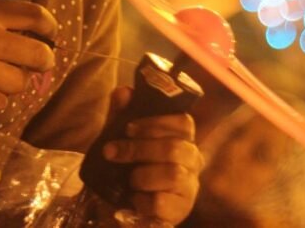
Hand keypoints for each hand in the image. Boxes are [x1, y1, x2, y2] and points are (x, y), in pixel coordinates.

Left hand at [102, 86, 202, 225]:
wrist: (122, 207)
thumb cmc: (129, 168)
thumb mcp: (121, 139)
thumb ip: (121, 115)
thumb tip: (124, 92)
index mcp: (182, 140)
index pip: (184, 123)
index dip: (156, 122)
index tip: (129, 128)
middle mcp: (192, 162)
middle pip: (175, 147)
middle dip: (139, 148)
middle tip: (112, 152)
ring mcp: (189, 188)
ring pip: (172, 173)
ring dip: (141, 175)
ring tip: (128, 180)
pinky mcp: (180, 212)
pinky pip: (161, 202)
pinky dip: (142, 200)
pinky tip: (134, 199)